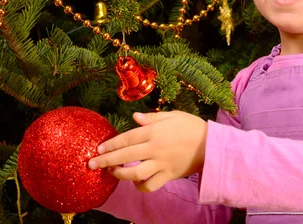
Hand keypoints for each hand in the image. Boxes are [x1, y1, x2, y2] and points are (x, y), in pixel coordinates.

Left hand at [88, 111, 207, 191]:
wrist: (211, 144)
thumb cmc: (191, 126)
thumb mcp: (172, 115)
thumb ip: (151, 118)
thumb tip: (134, 117)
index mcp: (154, 132)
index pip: (126, 138)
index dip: (110, 144)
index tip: (98, 149)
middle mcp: (154, 148)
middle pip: (124, 156)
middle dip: (105, 161)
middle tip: (91, 164)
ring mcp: (161, 163)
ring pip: (134, 173)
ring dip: (120, 174)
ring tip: (112, 172)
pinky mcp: (168, 175)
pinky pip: (150, 185)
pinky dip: (140, 186)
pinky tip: (135, 182)